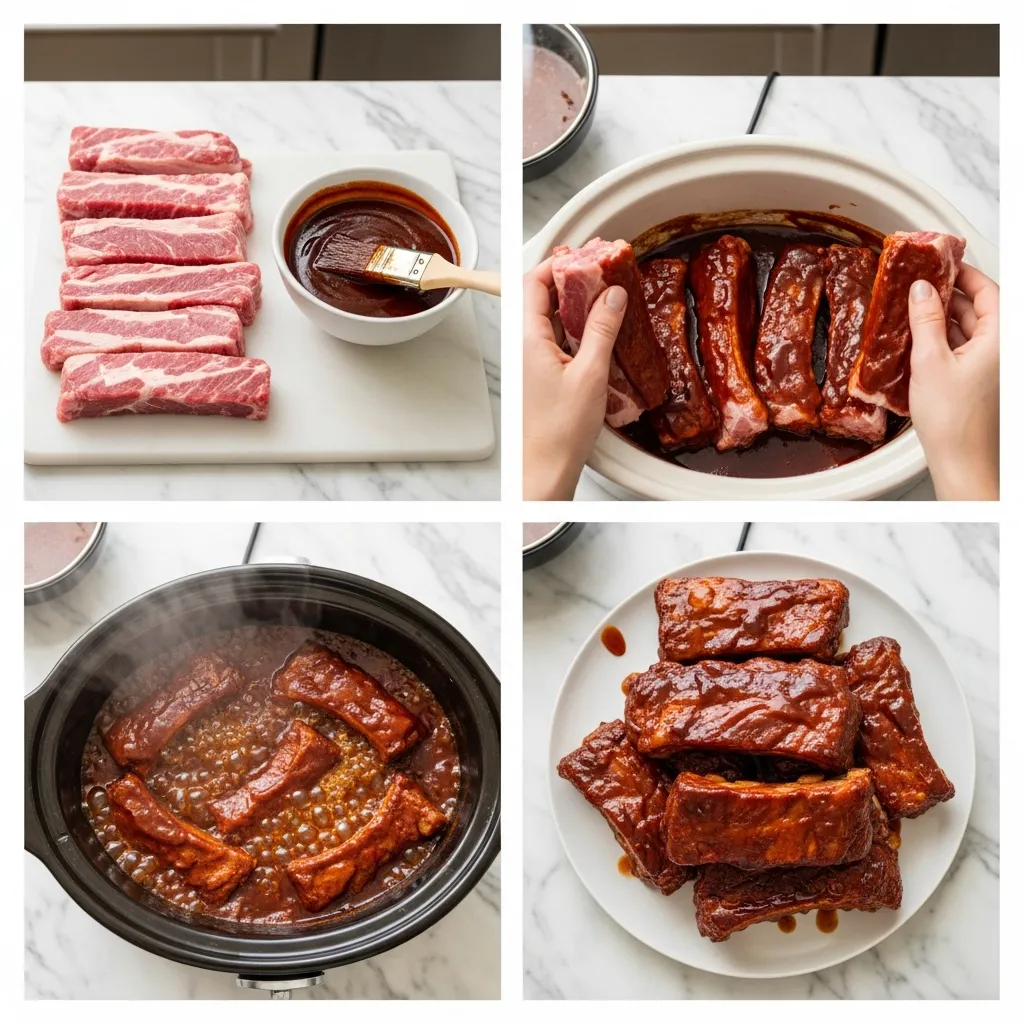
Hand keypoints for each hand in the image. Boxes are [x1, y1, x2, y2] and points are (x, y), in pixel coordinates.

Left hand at [523, 258, 626, 499]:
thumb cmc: (560, 431)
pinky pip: (556, 340)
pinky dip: (576, 329)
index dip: (557, 264)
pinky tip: (600, 331)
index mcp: (527, 340)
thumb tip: (613, 294)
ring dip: (575, 305)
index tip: (584, 255)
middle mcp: (524, 347)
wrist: (545, 469)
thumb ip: (602, 329)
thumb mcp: (591, 373)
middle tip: (600, 270)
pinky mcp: (541, 376)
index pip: (533, 283)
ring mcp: (531, 361)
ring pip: (551, 319)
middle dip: (570, 281)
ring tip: (606, 296)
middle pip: (541, 297)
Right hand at [908, 264, 998, 499]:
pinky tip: (916, 343)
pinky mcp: (975, 382)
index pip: (989, 290)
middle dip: (947, 297)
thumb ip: (925, 320)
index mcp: (1001, 338)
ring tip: (910, 313)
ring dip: (939, 321)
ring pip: (966, 330)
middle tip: (917, 286)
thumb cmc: (954, 418)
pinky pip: (959, 350)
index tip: (942, 263)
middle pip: (977, 309)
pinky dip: (940, 342)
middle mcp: (1001, 349)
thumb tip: (922, 289)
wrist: (961, 460)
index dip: (965, 274)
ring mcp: (989, 366)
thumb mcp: (931, 360)